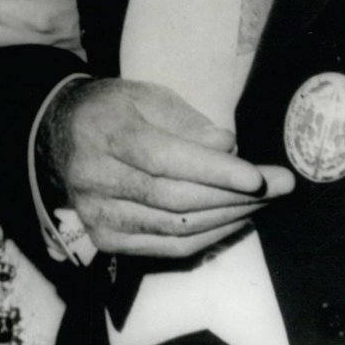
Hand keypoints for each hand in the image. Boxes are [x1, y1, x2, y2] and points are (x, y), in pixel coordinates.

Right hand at [45, 77, 295, 257]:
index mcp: (106, 133)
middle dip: (236, 197)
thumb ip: (186, 122)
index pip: (163, 159)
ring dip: (229, 218)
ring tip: (266, 204)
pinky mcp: (105, 239)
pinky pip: (167, 248)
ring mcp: (98, 214)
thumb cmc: (115, 110)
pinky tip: (236, 220)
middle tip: (282, 187)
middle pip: (174, 198)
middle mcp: (96, 178)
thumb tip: (227, 147)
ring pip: (175, 228)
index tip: (259, 177)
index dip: (213, 171)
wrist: (62, 134)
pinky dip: (208, 238)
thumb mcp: (148, 96)